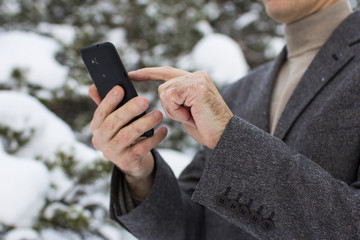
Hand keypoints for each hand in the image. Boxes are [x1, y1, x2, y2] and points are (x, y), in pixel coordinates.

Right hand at [88, 85, 166, 199]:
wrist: (131, 161)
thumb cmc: (122, 133)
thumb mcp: (113, 120)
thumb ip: (105, 104)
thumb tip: (93, 87)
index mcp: (96, 127)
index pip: (100, 112)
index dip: (109, 100)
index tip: (121, 88)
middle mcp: (100, 141)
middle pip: (113, 124)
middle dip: (129, 110)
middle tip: (145, 100)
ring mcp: (112, 153)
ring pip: (128, 136)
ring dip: (144, 123)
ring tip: (158, 114)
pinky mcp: (126, 162)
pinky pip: (141, 148)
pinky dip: (154, 139)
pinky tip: (163, 130)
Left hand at [129, 67, 232, 148]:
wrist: (224, 137)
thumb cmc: (206, 127)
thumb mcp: (187, 110)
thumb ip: (177, 98)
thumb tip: (162, 94)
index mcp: (195, 79)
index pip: (166, 72)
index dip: (148, 73)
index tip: (132, 74)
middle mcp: (197, 75)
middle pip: (163, 87)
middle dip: (170, 107)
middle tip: (189, 116)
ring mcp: (197, 79)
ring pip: (165, 92)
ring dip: (174, 110)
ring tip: (192, 116)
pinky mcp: (196, 86)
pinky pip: (171, 97)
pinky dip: (177, 111)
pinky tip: (192, 115)